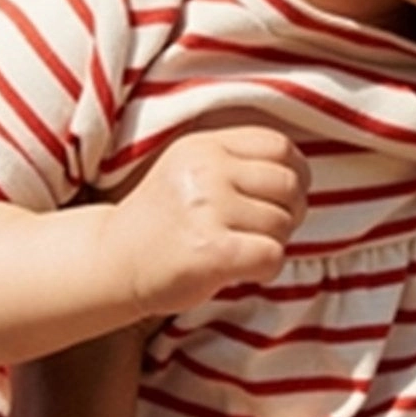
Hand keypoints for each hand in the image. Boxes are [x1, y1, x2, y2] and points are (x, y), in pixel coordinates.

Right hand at [104, 125, 308, 316]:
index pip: (279, 146)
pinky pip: (271, 255)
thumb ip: (237, 162)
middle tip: (263, 231)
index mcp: (204, 146)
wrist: (114, 262)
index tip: (283, 198)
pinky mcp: (211, 251)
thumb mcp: (191, 170)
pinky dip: (266, 269)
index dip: (295, 174)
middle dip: (289, 213)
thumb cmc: (163, 222)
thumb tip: (301, 177)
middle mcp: (206, 171)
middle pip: (288, 185)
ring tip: (241, 250)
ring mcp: (207, 209)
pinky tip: (242, 271)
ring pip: (282, 224)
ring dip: (272, 244)